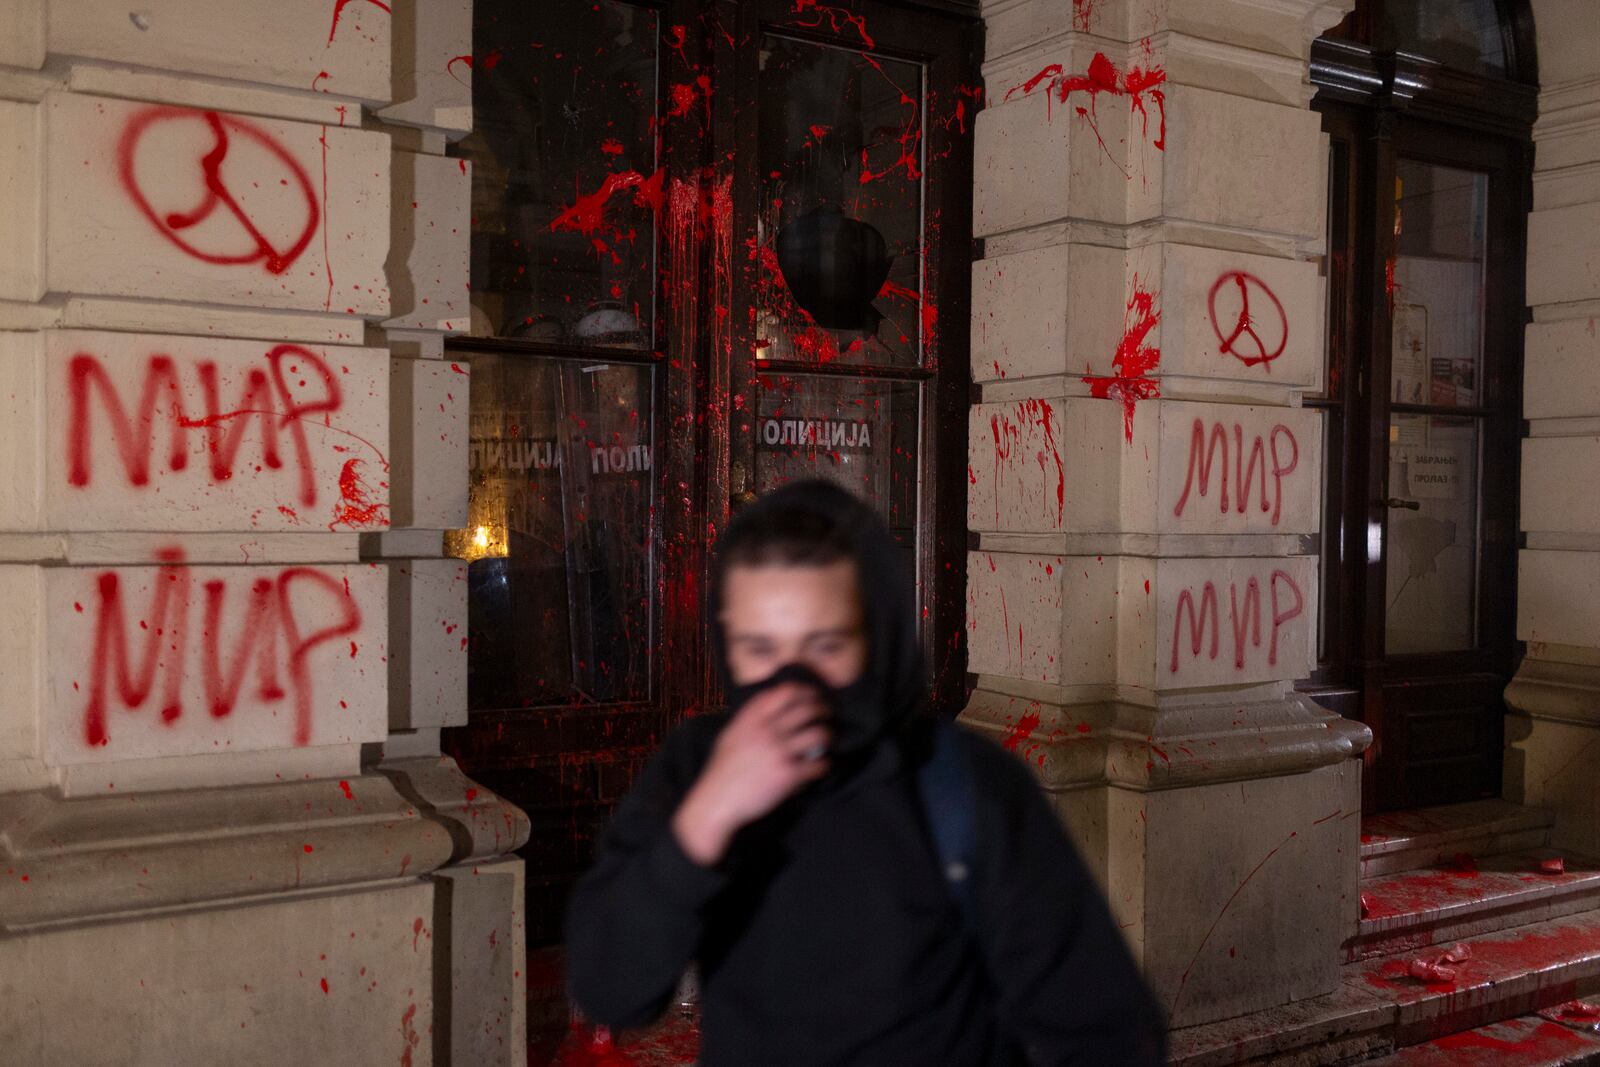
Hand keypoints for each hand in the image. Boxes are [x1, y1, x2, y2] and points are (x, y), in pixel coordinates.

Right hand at [672, 683, 831, 866]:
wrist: (717, 801)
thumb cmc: (722, 770)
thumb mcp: (731, 735)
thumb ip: (750, 719)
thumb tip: (770, 708)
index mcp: (752, 718)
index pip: (785, 692)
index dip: (804, 691)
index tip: (813, 696)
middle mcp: (767, 730)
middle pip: (806, 709)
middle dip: (822, 709)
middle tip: (827, 714)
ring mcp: (778, 751)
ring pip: (817, 733)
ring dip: (827, 735)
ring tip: (827, 739)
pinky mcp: (787, 774)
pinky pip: (817, 764)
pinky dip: (823, 764)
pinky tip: (821, 766)